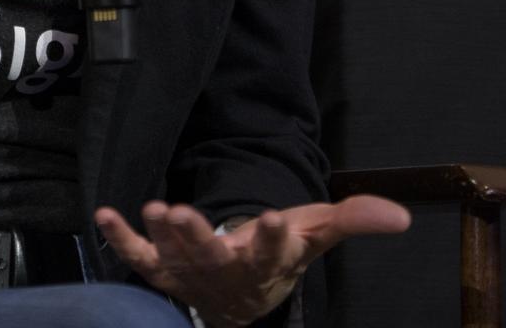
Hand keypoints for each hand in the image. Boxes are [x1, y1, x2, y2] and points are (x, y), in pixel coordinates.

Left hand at [95, 196, 410, 327]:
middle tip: (184, 212)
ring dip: (161, 234)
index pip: (271, 252)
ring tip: (154, 208)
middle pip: (212, 254)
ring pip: (174, 255)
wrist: (242, 297)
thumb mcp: (315, 233)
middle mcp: (226, 270)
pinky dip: (119, 240)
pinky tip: (103, 215)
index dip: (270, 237)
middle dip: (198, 235)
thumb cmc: (278, 254)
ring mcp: (190, 271)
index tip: (270, 217)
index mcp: (267, 261)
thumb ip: (354, 220)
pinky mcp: (162, 268)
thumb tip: (402, 214)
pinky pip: (137, 258)